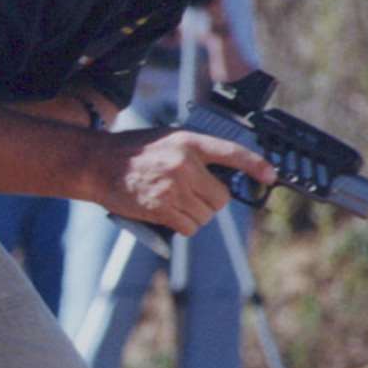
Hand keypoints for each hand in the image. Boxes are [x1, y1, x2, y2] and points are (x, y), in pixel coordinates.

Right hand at [99, 128, 275, 235]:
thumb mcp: (167, 140)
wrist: (97, 164)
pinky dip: (183, 226)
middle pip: (220, 198)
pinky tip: (170, 217)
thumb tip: (219, 175)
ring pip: (206, 215)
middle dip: (210, 202)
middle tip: (193, 197)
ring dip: (196, 216)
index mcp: (189, 143)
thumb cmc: (131, 152)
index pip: (233, 153)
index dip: (256, 165)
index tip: (270, 176)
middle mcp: (185, 164)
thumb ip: (193, 153)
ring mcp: (173, 188)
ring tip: (176, 205)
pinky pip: (189, 227)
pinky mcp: (161, 208)